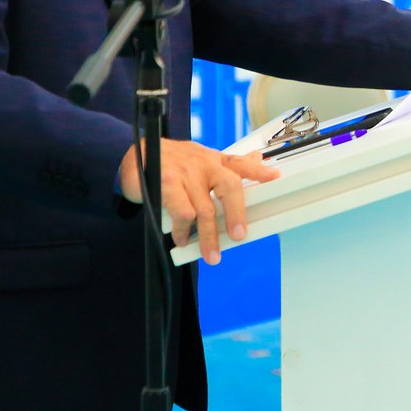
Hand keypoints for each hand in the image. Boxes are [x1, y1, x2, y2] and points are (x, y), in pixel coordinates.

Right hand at [119, 139, 279, 264]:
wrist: (135, 155)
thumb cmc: (173, 162)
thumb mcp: (201, 160)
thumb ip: (227, 164)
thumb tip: (257, 159)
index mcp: (214, 161)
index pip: (240, 163)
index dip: (258, 171)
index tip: (274, 177)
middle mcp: (203, 165)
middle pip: (229, 187)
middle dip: (236, 214)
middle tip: (239, 236)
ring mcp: (186, 173)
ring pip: (205, 209)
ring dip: (208, 236)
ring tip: (210, 255)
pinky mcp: (167, 184)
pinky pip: (182, 213)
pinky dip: (183, 230)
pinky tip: (181, 239)